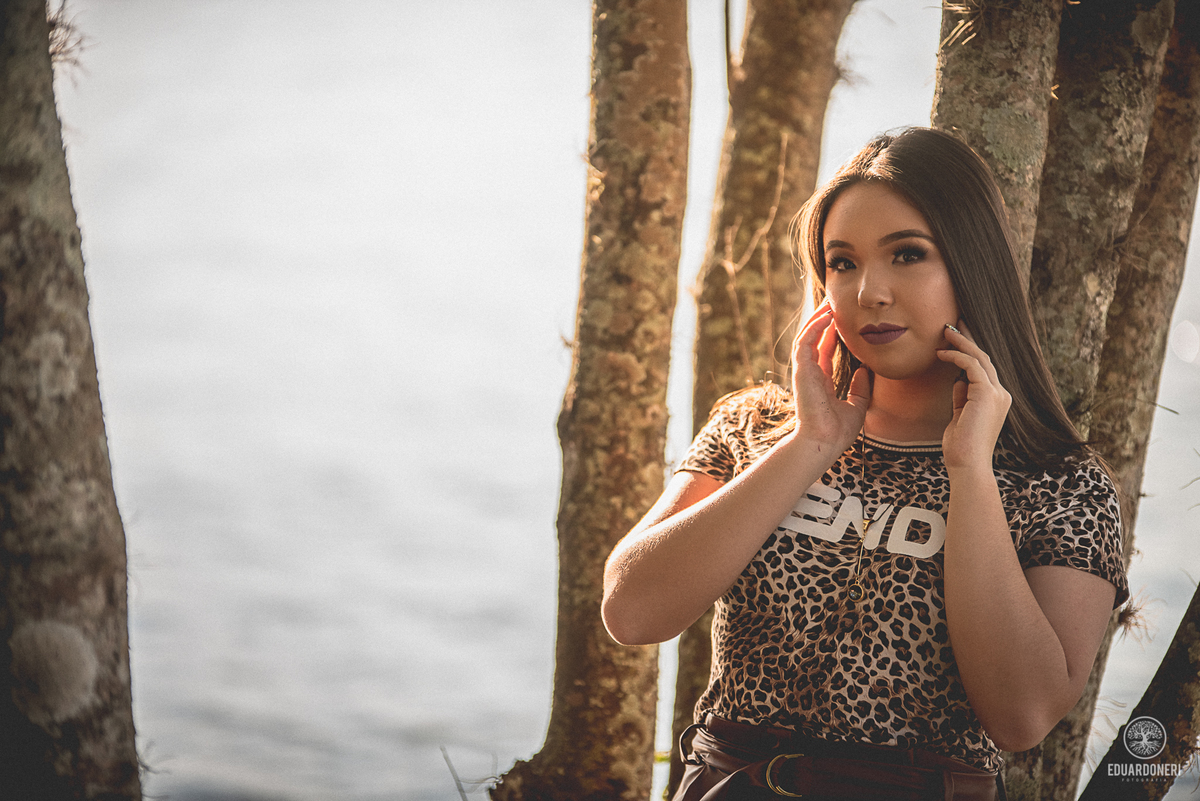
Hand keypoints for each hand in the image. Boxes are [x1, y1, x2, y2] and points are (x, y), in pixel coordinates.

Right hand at [790, 300, 870, 451]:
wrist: (824, 442)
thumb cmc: (837, 431)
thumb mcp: (857, 406)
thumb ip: (860, 388)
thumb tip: (866, 370)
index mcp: (820, 380)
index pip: (824, 349)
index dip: (832, 332)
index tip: (842, 318)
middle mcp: (810, 373)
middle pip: (814, 338)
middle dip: (822, 319)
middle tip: (834, 301)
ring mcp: (804, 371)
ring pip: (807, 336)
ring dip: (817, 318)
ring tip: (830, 302)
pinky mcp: (801, 371)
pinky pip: (805, 342)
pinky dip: (815, 327)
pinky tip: (826, 316)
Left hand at [936, 321, 1010, 468]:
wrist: (967, 464)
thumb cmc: (960, 446)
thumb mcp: (960, 417)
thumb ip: (962, 398)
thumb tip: (958, 381)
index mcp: (996, 399)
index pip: (983, 369)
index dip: (968, 352)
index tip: (953, 338)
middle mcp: (1000, 394)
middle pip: (984, 358)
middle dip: (967, 339)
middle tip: (952, 324)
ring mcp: (997, 393)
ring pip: (980, 358)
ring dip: (961, 343)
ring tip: (945, 331)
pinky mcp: (987, 394)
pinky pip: (972, 367)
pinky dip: (956, 357)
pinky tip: (941, 353)